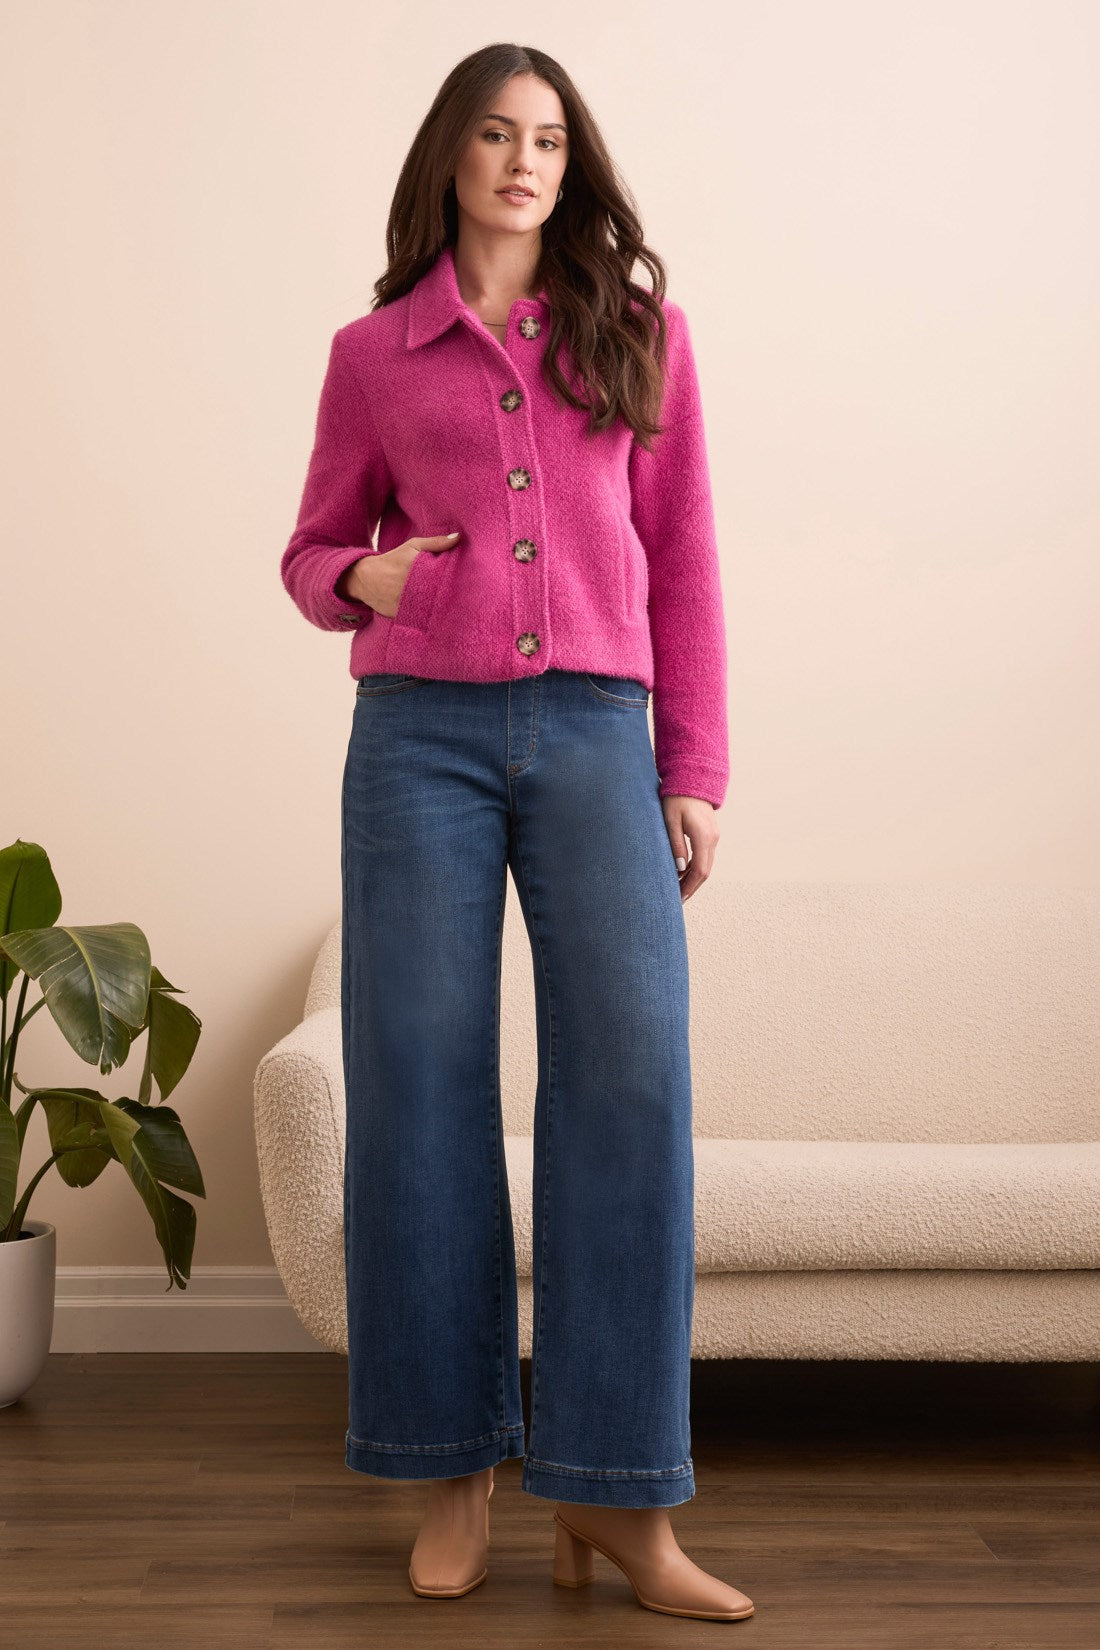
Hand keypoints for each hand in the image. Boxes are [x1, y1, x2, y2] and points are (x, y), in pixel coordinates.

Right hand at [338, 532, 461, 616]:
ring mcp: (406, 602)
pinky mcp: (401, 615)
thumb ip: (436, 543)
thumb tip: (459, 537)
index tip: (470, 583)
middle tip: (469, 600)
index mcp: (416, 568)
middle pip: (440, 595)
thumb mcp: (413, 546)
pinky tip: (441, 618)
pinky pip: (420, 618)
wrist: (366, 578)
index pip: (443, 577)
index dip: (457, 582)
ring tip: (458, 611)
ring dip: (442, 609)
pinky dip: (429, 618)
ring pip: (431, 609)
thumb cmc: (393, 559)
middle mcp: (411, 587)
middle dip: (452, 597)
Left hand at [661, 795, 718, 901]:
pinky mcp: (710, 834)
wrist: (692, 779)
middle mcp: (713, 838)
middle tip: (677, 900)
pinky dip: (695, 868)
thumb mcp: (670, 821)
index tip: (678, 898)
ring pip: (706, 865)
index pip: (699, 870)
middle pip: (705, 871)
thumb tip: (679, 869)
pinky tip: (682, 874)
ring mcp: (714, 836)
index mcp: (703, 836)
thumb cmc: (676, 798)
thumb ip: (675, 844)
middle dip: (692, 887)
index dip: (689, 886)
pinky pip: (705, 857)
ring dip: (693, 879)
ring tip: (677, 890)